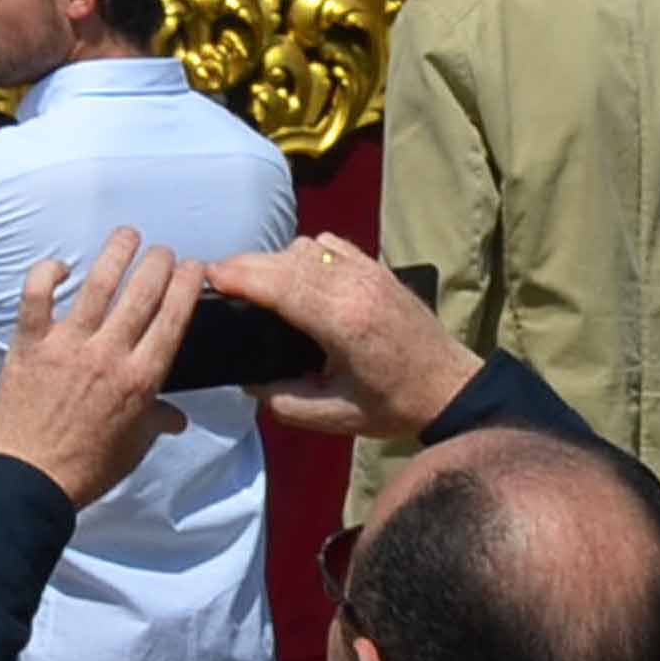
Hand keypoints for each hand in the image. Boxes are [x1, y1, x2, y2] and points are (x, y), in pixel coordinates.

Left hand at [0, 232, 197, 506]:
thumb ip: (157, 422)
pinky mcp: (30, 344)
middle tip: (163, 250)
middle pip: (143, 293)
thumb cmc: (86, 469)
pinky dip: (47, 274)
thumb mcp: (134, 447)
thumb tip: (177, 416)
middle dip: (159, 263)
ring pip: (98, 285)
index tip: (194, 266)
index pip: (173, 319)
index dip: (186, 286)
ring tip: (128, 234)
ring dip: (116, 254)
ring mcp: (67, 345)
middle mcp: (109, 354)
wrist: (29, 479)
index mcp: (141, 379)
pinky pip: (36, 296)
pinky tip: (59, 265)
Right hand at [214, 231, 478, 448]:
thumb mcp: (337, 415)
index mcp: (342, 322)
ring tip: (256, 283)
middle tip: (217, 279)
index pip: (279, 284)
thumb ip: (286, 402)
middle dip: (245, 265)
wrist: (450, 386)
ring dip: (274, 260)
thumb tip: (249, 384)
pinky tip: (296, 276)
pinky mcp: (377, 267)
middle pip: (285, 260)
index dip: (239, 275)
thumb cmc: (394, 405)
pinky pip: (328, 244)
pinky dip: (303, 253)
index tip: (208, 276)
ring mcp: (368, 271)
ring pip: (305, 247)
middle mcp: (353, 286)